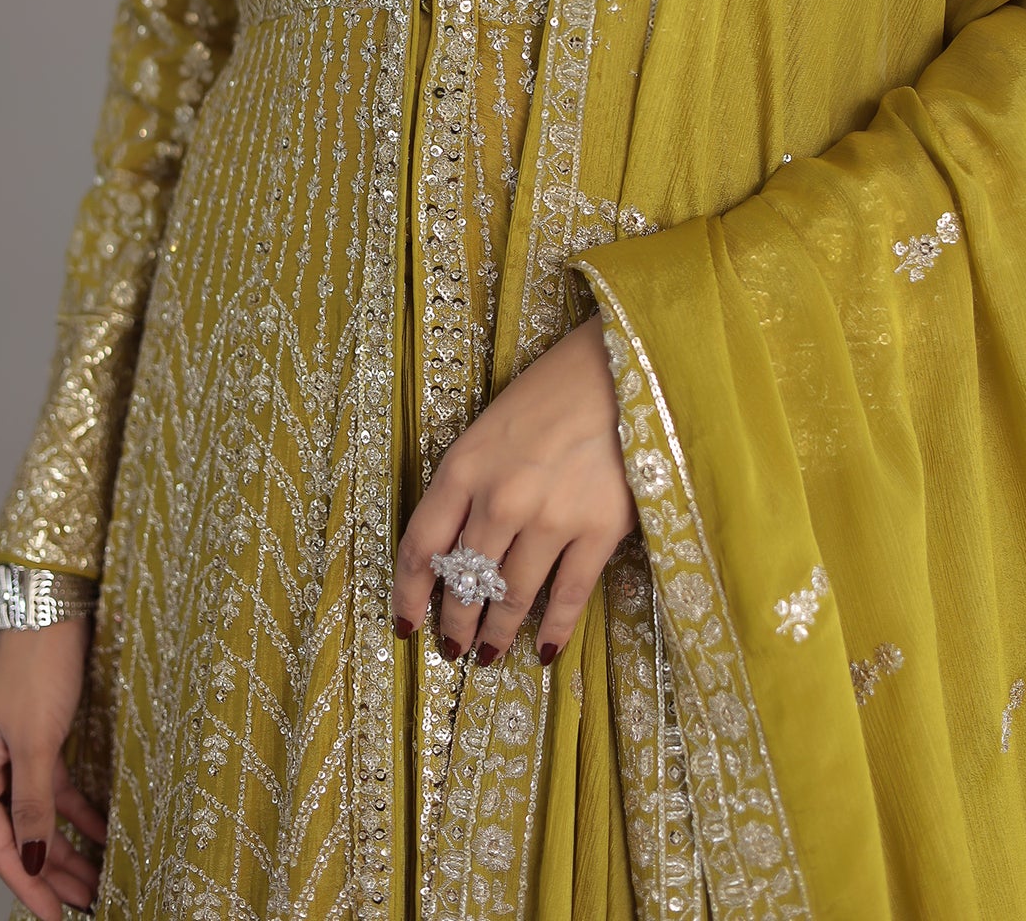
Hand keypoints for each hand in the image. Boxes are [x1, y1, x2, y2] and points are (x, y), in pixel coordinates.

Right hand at [0, 619, 105, 919]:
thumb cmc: (35, 666)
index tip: (53, 915)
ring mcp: (13, 757)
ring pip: (41, 816)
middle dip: (53, 872)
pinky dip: (79, 812)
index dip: (28, 882)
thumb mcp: (36, 742)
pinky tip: (103, 832)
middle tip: (84, 904)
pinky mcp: (40, 742)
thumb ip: (33, 803)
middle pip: (19, 836)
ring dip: (69, 846)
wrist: (54, 611)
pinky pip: (57, 790)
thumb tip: (33, 859)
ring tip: (96, 879)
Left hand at [393, 312, 635, 665]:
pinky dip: (553, 630)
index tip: (405, 624)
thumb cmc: (551, 393)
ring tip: (489, 655)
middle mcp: (499, 499)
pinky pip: (567, 596)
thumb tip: (456, 549)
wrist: (620, 369)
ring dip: (496, 634)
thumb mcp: (488, 431)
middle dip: (455, 623)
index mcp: (463, 467)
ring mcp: (550, 518)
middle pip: (464, 580)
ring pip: (511, 596)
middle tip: (453, 649)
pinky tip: (544, 650)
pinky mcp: (598, 530)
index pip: (420, 546)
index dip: (408, 594)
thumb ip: (468, 485)